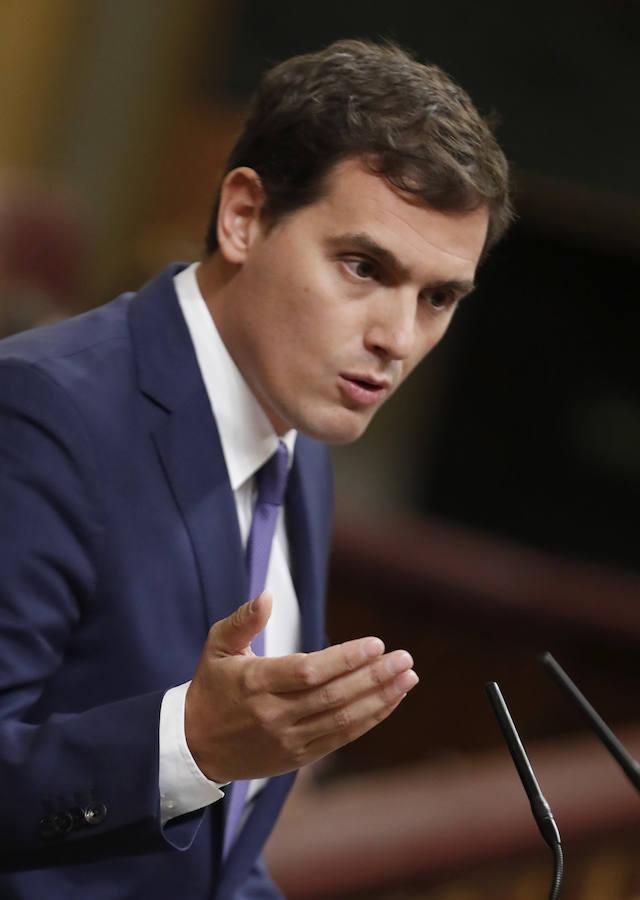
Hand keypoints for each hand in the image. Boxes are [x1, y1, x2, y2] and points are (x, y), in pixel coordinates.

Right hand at [184, 591, 417, 781]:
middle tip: (404, 658)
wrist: (196, 746)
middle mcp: (274, 714)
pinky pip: (340, 738)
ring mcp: (288, 739)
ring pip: (342, 720)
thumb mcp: (217, 646)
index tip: (376, 643)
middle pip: (333, 696)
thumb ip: (243, 620)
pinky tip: (390, 700)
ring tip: (408, 677)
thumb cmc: (212, 686)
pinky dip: (369, 719)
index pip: (309, 671)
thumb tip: (267, 595)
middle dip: (374, 677)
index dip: (345, 659)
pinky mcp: (298, 757)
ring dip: (380, 698)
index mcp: (256, 683)